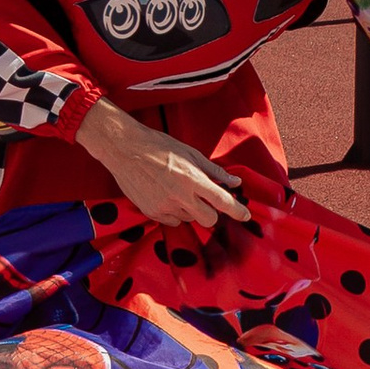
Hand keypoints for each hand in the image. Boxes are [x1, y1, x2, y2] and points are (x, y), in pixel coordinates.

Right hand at [77, 93, 246, 228]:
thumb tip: (235, 182)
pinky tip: (166, 196)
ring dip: (190, 210)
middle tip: (205, 201)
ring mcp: (164, 206)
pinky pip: (172, 222)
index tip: (245, 216)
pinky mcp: (151, 212)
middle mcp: (180, 196)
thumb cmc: (159, 146)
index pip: (222, 201)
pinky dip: (174, 213)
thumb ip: (214, 171)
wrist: (124, 149)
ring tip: (177, 190)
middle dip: (211, 213)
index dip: (237, 210)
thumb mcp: (191, 153)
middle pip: (208, 220)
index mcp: (192, 179)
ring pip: (189, 220)